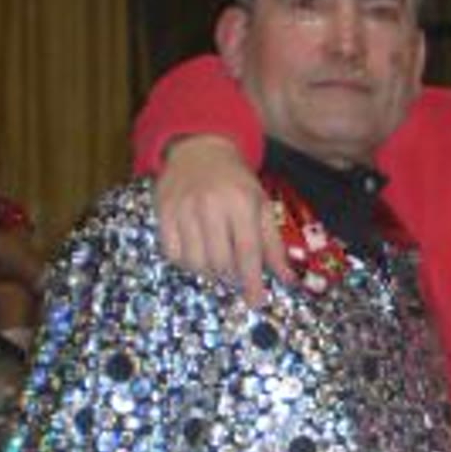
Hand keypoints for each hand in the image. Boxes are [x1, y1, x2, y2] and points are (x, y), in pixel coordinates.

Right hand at [156, 137, 288, 306]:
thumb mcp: (261, 206)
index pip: (248, 252)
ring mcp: (183, 208)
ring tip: (216, 260)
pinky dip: (185, 262)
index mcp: (241, 203)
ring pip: (195, 262)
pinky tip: (195, 253)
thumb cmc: (236, 182)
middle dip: (231, 276)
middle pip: (220, 262)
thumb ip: (273, 245)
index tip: (256, 301)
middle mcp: (211, 206)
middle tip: (234, 271)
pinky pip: (171, 253)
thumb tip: (288, 280)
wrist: (199, 149)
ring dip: (208, 271)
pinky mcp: (163, 211)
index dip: (252, 282)